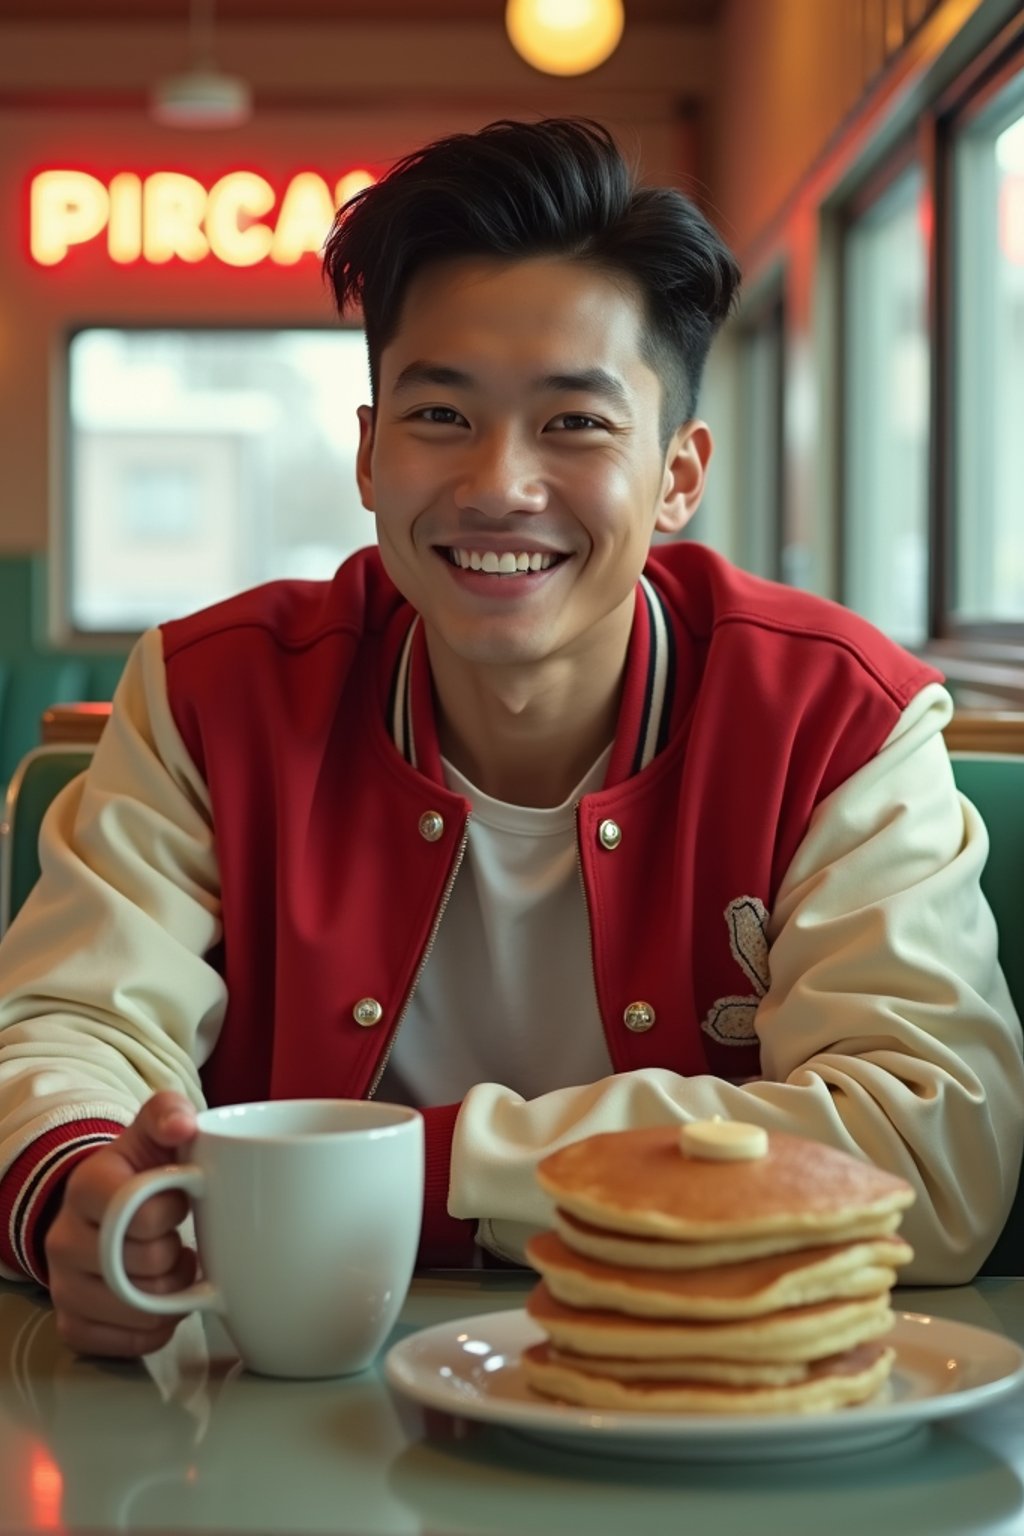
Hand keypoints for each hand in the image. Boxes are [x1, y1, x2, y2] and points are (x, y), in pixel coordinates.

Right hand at [45, 1091, 198, 1357]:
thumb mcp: (153, 1130)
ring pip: (137, 1309)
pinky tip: (162, 1302)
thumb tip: (183, 1125)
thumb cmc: (142, 1169)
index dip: (174, 1210)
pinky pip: (126, 1344)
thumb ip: (169, 1112)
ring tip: (174, 1269)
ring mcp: (64, 1286)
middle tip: (178, 1238)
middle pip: (143, 1264)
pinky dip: (157, 1328)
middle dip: (175, 1253)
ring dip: (172, 1294)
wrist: (109, 1207)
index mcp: (86, 1186)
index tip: (181, 1198)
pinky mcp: (73, 1324)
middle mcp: (64, 1239)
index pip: (140, 1212)